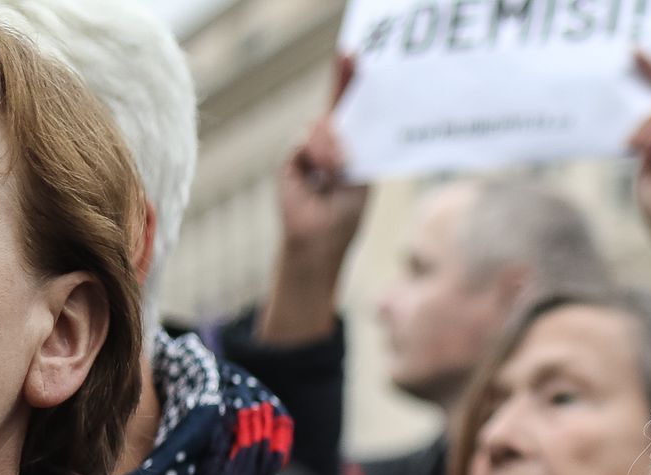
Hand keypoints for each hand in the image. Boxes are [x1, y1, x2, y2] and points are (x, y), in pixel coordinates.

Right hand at [277, 54, 366, 268]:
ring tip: (338, 170)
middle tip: (349, 56)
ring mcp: (309, 151)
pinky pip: (304, 140)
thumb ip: (350, 153)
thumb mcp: (359, 181)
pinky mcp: (291, 159)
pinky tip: (325, 171)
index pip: (353, 114)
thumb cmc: (345, 218)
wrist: (319, 241)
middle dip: (342, 80)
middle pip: (334, 107)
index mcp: (352, 151)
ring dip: (333, 145)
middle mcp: (331, 147)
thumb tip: (335, 128)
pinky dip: (318, 153)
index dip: (353, 86)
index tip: (358, 59)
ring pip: (321, 126)